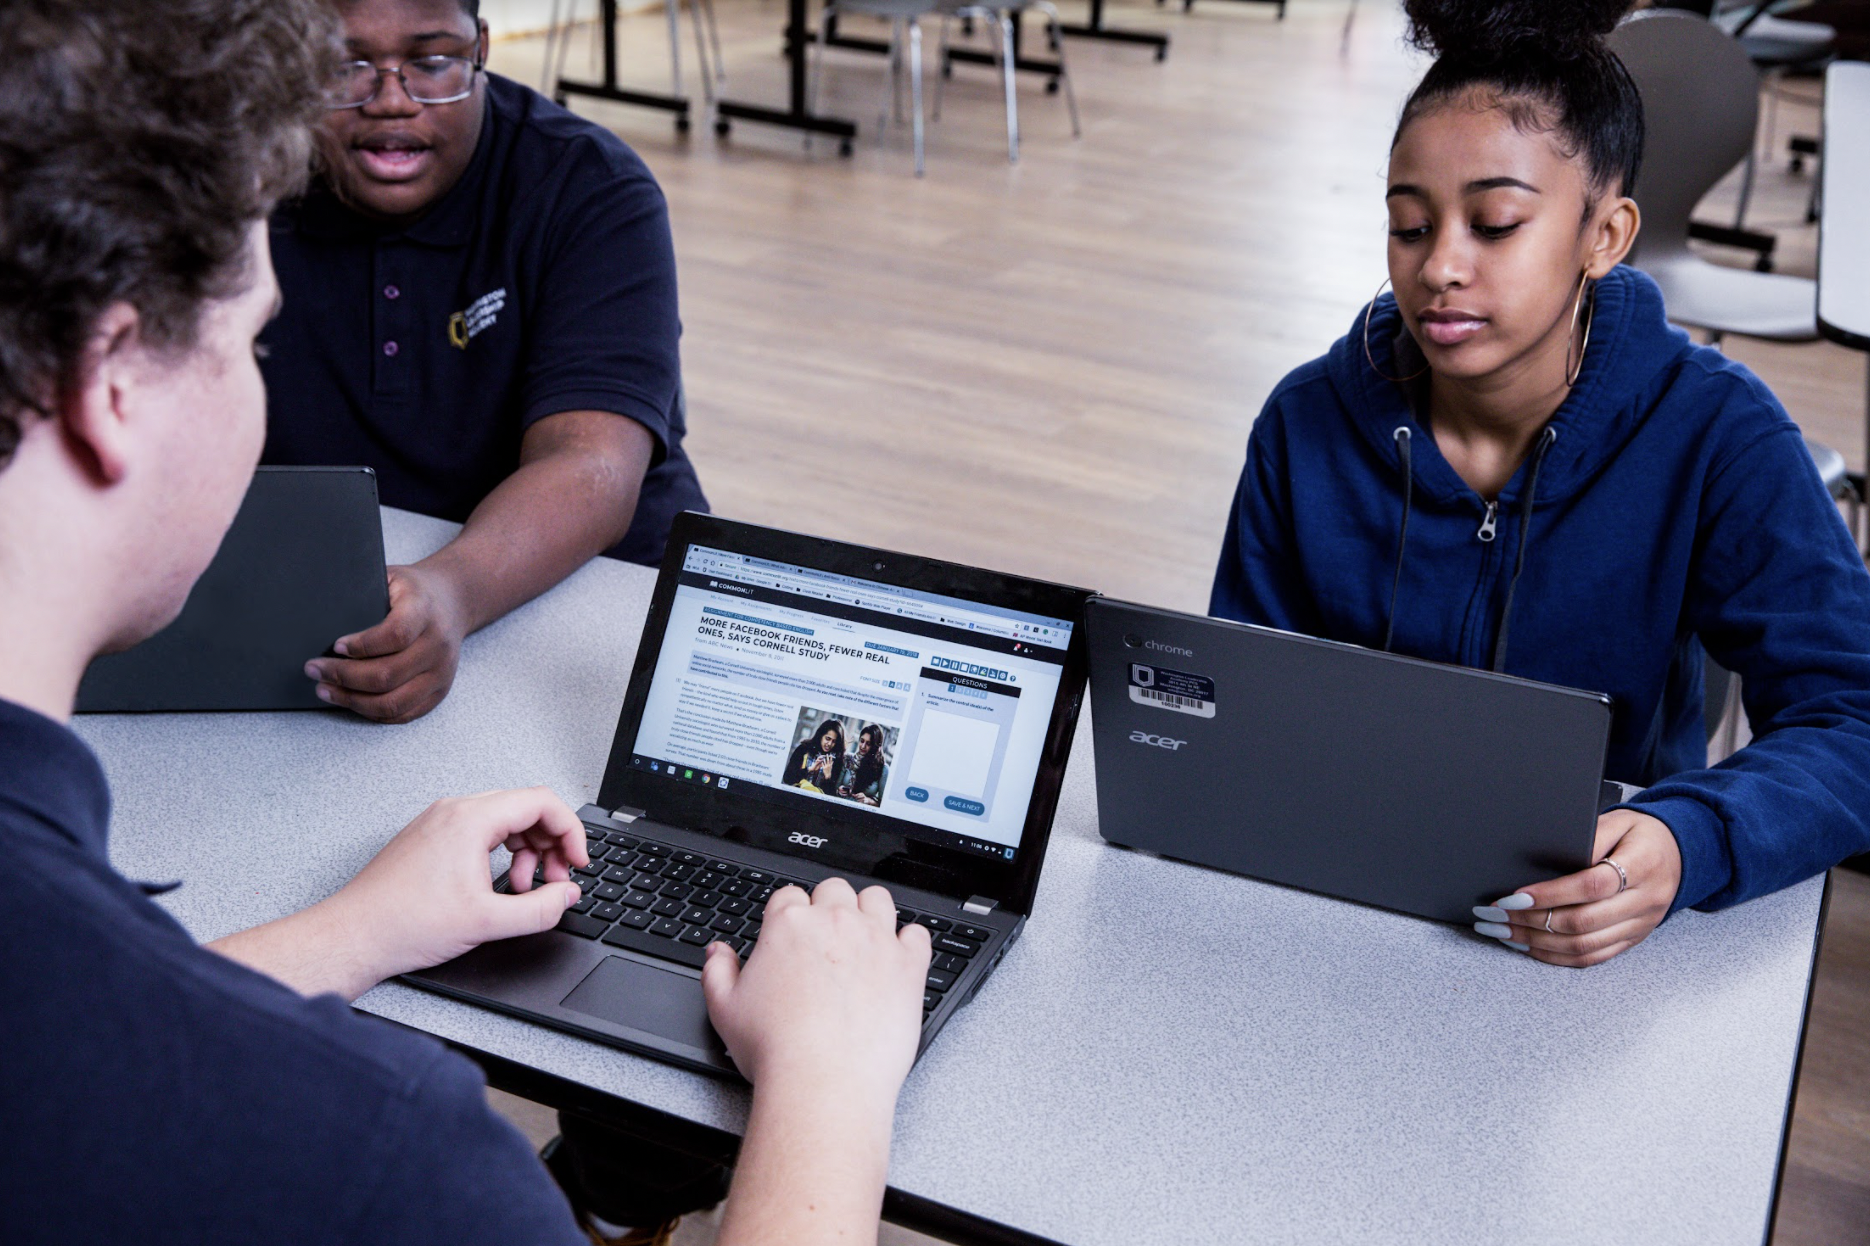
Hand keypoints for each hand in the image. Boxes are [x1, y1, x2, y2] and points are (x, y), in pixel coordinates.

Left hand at [305, 564, 468, 723]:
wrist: (453, 601)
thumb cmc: (412, 591)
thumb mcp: (391, 578)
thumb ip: (363, 593)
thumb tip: (322, 618)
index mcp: (424, 611)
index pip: (395, 635)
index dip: (361, 645)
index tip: (335, 646)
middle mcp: (438, 645)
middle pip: (388, 675)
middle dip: (343, 676)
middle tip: (315, 670)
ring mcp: (441, 672)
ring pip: (393, 702)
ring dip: (353, 700)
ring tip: (326, 690)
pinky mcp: (440, 691)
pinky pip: (403, 714)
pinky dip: (372, 712)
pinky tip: (352, 701)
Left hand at [319, 787, 586, 989]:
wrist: (355, 935)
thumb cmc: (404, 923)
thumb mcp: (487, 922)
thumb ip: (540, 908)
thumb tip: (567, 896)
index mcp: (471, 819)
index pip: (542, 802)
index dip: (571, 830)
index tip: (578, 860)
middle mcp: (454, 811)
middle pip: (525, 808)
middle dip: (550, 843)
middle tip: (557, 878)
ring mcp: (440, 821)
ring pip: (504, 820)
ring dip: (527, 850)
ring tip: (524, 887)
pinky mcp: (431, 837)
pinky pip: (480, 831)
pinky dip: (501, 852)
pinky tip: (499, 884)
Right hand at [701, 878, 930, 1095]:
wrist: (823, 1082)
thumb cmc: (776, 1050)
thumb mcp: (725, 1010)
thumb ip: (718, 971)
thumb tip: (718, 952)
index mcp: (789, 925)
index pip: (789, 897)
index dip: (788, 914)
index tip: (791, 934)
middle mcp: (835, 922)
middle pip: (835, 890)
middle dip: (828, 907)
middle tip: (825, 939)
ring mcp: (876, 940)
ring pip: (878, 899)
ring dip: (870, 912)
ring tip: (864, 938)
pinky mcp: (908, 966)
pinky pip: (918, 934)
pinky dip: (910, 942)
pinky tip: (899, 957)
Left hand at [1472, 809, 1681, 966]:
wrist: (1682, 853)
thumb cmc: (1641, 833)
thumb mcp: (1618, 821)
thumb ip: (1587, 837)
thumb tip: (1547, 861)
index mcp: (1643, 866)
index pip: (1592, 886)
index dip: (1550, 894)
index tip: (1512, 896)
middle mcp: (1645, 902)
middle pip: (1583, 922)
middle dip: (1530, 922)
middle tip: (1493, 916)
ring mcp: (1640, 926)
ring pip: (1584, 946)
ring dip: (1536, 943)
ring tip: (1501, 932)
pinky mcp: (1632, 940)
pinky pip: (1592, 957)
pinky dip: (1555, 956)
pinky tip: (1527, 946)